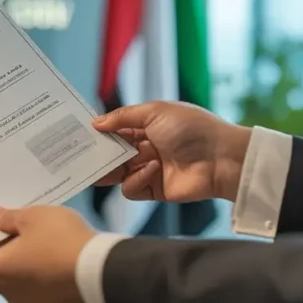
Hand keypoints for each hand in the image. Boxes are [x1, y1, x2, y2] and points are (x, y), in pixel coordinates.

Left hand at [0, 206, 95, 302]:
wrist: (99, 272)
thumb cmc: (59, 240)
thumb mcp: (32, 217)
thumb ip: (8, 218)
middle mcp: (8, 292)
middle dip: (2, 252)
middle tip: (17, 230)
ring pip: (17, 282)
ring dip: (23, 266)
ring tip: (40, 244)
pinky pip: (38, 290)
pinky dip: (41, 277)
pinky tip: (56, 260)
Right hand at [92, 101, 250, 202]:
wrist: (221, 158)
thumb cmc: (192, 128)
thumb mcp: (155, 112)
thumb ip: (123, 117)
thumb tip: (96, 123)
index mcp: (148, 126)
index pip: (117, 130)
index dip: (100, 132)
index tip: (81, 134)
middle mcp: (147, 147)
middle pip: (114, 154)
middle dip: (99, 154)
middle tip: (81, 155)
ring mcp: (151, 170)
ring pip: (118, 173)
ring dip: (112, 169)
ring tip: (106, 167)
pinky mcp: (155, 190)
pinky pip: (132, 189)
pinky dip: (136, 180)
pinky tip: (151, 170)